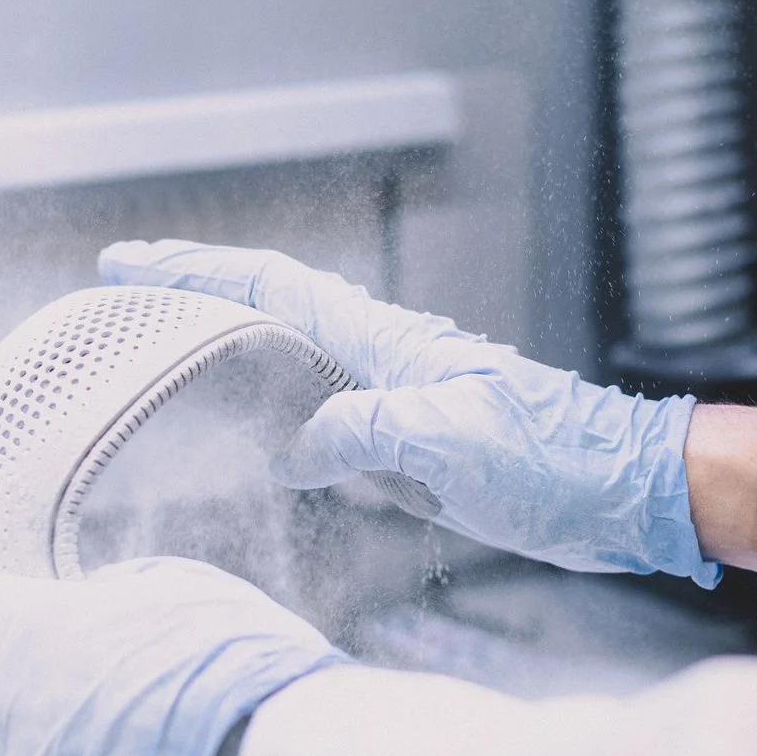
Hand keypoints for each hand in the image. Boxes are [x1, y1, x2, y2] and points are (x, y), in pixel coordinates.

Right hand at [98, 240, 717, 586]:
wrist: (626, 491)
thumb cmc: (554, 461)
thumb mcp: (450, 441)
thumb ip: (364, 431)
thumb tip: (296, 449)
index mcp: (389, 344)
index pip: (275, 290)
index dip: (200, 272)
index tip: (132, 263)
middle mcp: (388, 359)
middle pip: (275, 312)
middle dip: (201, 299)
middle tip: (130, 302)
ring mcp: (403, 398)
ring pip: (298, 360)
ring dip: (234, 350)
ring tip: (171, 357)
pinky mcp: (420, 444)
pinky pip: (329, 416)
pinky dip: (281, 412)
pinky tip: (264, 440)